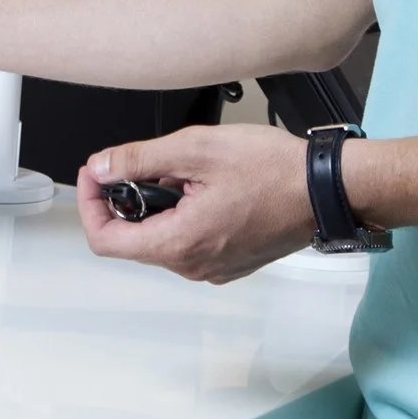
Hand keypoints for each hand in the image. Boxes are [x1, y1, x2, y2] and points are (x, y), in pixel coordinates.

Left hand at [75, 123, 317, 283]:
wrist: (327, 190)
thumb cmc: (272, 170)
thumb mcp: (195, 149)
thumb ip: (139, 160)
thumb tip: (101, 168)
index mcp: (180, 243)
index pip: (104, 240)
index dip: (90, 204)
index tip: (97, 173)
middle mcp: (193, 266)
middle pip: (131, 239)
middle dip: (127, 199)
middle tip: (146, 163)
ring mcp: (213, 269)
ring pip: (160, 239)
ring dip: (157, 205)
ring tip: (184, 172)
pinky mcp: (229, 262)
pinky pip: (187, 242)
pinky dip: (181, 215)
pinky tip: (204, 188)